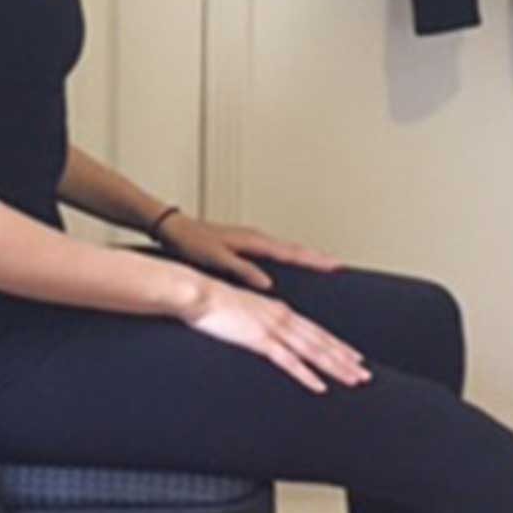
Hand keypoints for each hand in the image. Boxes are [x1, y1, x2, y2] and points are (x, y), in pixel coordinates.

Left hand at [153, 213, 342, 290]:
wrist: (173, 228)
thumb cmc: (190, 241)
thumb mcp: (217, 258)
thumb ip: (243, 271)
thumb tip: (268, 284)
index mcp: (254, 241)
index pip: (293, 253)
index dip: (316, 261)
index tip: (336, 266)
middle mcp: (257, 238)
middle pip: (296, 249)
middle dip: (318, 258)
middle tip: (339, 266)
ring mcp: (252, 241)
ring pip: (287, 249)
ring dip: (306, 257)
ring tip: (324, 265)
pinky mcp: (245, 245)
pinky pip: (276, 251)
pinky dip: (290, 257)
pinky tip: (291, 265)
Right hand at [178, 279, 370, 393]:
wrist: (196, 292)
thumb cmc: (212, 303)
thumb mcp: (242, 312)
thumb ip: (257, 322)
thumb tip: (263, 335)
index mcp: (278, 310)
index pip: (315, 331)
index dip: (337, 345)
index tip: (354, 357)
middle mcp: (282, 317)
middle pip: (321, 341)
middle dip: (345, 359)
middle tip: (365, 374)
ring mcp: (273, 328)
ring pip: (312, 351)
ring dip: (335, 367)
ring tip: (354, 381)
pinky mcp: (259, 339)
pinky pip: (288, 362)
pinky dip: (307, 375)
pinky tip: (319, 387)